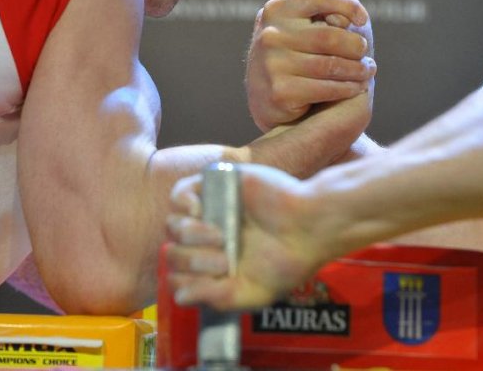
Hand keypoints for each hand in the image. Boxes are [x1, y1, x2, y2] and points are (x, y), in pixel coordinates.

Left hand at [164, 164, 324, 310]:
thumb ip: (215, 298)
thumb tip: (181, 296)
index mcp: (215, 264)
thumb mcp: (253, 293)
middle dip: (193, 260)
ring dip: (192, 235)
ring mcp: (210, 212)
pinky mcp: (217, 186)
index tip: (214, 279)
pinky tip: (200, 212)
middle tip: (224, 260)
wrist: (309, 227)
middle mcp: (208, 238)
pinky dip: (183, 204)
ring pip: (173, 224)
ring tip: (221, 237)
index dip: (186, 280)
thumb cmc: (288, 262)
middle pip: (173, 251)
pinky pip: (179, 193)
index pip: (177, 275)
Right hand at [246, 0, 375, 131]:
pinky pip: (328, 88)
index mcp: (276, 10)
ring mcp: (272, 65)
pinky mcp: (281, 93)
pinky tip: (357, 86)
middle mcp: (271, 35)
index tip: (362, 19)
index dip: (347, 4)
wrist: (267, 99)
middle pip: (330, 36)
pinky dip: (349, 87)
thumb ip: (324, 10)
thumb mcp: (301, 24)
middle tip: (364, 52)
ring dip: (358, 69)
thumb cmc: (296, 52)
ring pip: (331, 65)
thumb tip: (348, 19)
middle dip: (355, 46)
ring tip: (368, 70)